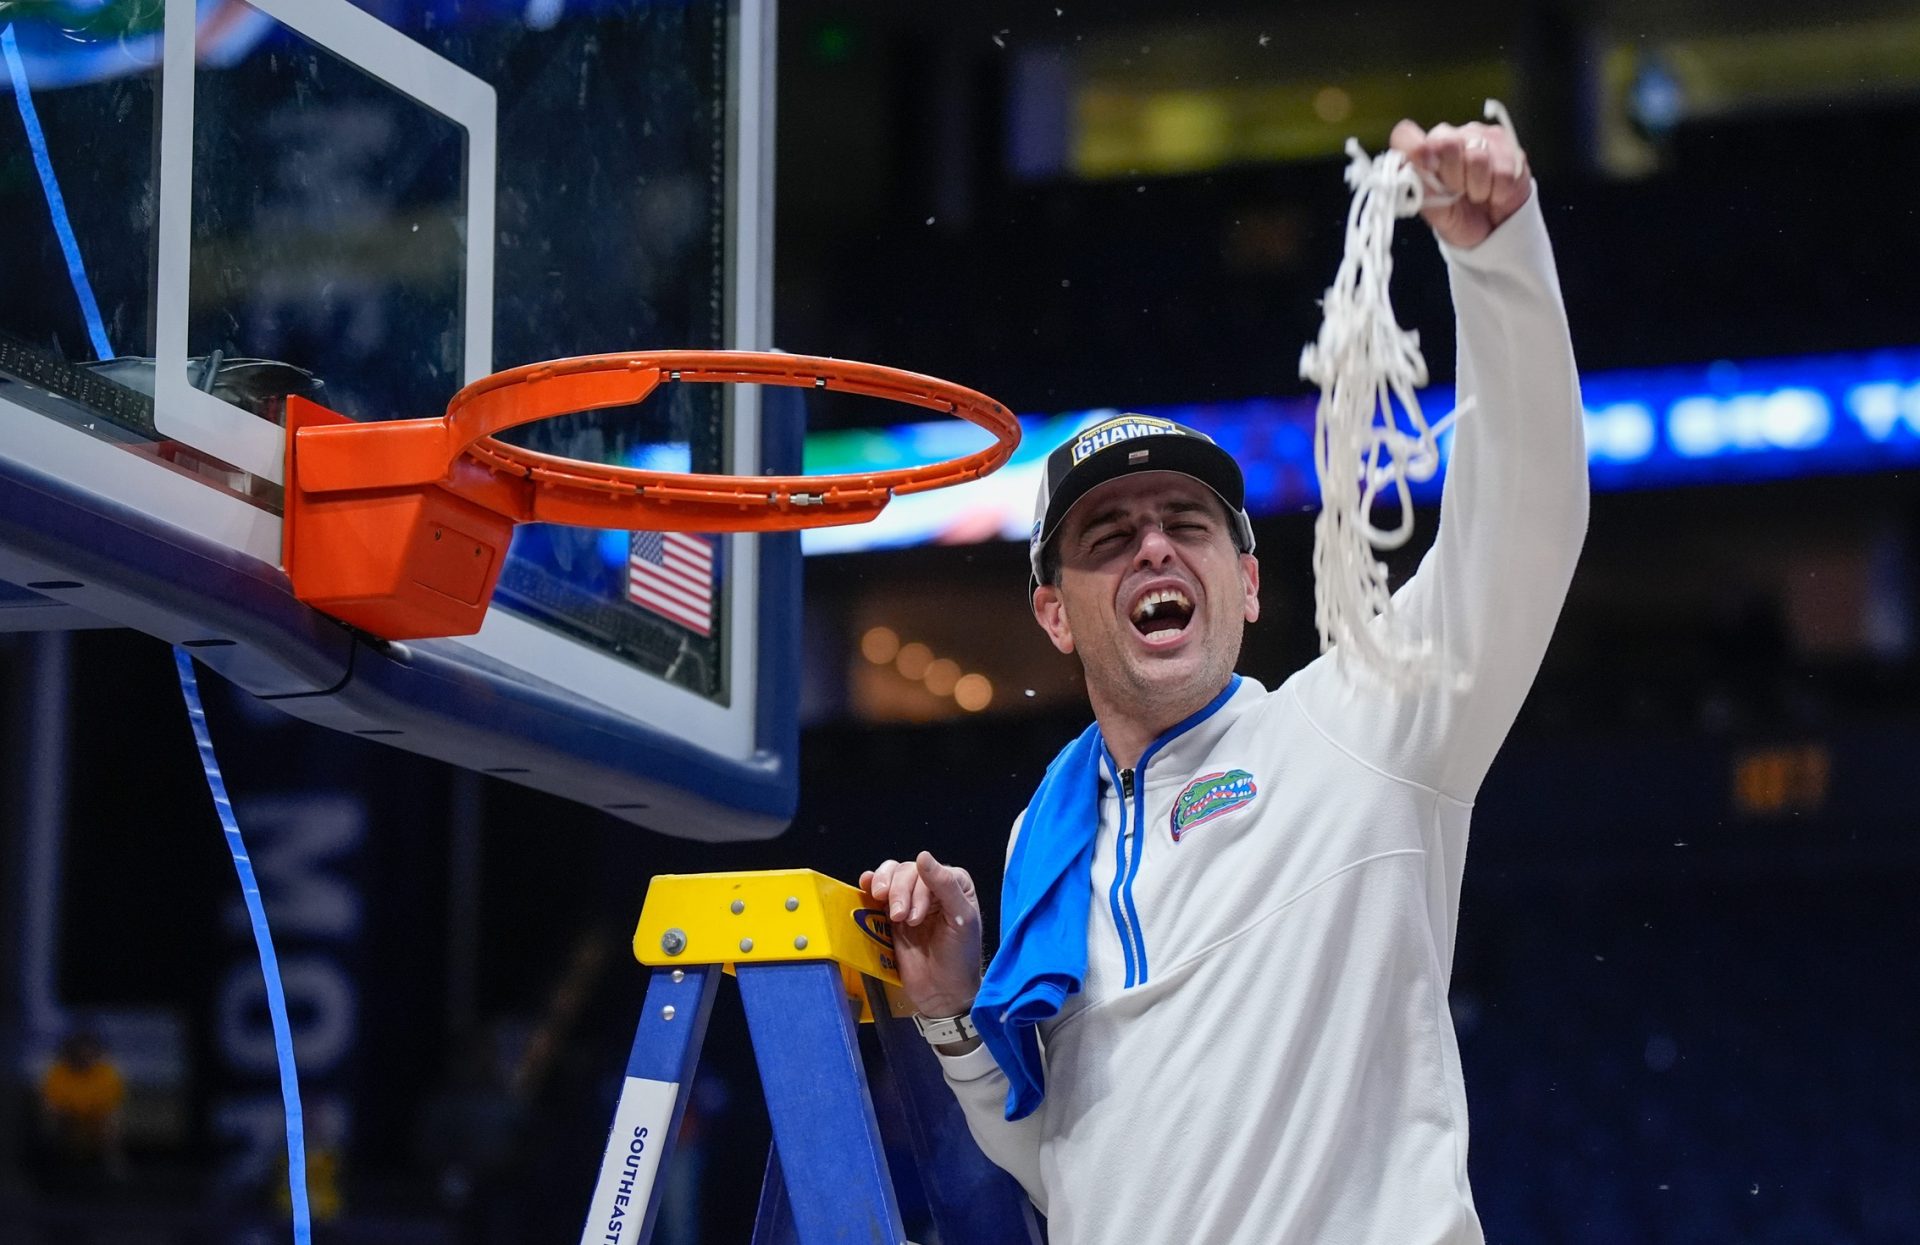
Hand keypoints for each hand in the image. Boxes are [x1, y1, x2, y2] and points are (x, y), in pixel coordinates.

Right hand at [860, 851, 983, 1018]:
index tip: (915, 918)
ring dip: (885, 888)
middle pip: (906, 871)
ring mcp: (910, 900)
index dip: (918, 890)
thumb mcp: (961, 919)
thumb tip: (923, 856)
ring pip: (891, 876)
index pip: (927, 871)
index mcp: (953, 884)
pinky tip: (866, 885)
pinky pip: (877, 891)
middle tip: (901, 919)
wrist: (942, 992)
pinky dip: (870, 884)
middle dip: (900, 893)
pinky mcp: (890, 915)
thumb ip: (945, 886)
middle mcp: (931, 887)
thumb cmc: (960, 957)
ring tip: (891, 914)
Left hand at [1389, 118, 1531, 248]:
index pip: (1405, 135)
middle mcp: (1450, 136)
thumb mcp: (1432, 210)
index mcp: (1423, 151)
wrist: (1492, 231)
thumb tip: (1408, 166)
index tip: (1427, 169)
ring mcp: (1481, 137)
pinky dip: (1498, 191)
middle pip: (1446, 143)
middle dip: (1453, 177)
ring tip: (1477, 194)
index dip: (1414, 150)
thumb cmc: (1457, 216)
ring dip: (1477, 187)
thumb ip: (1418, 186)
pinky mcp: (1510, 147)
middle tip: (1458, 192)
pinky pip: (1502, 171)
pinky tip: (1495, 192)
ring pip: (1478, 157)